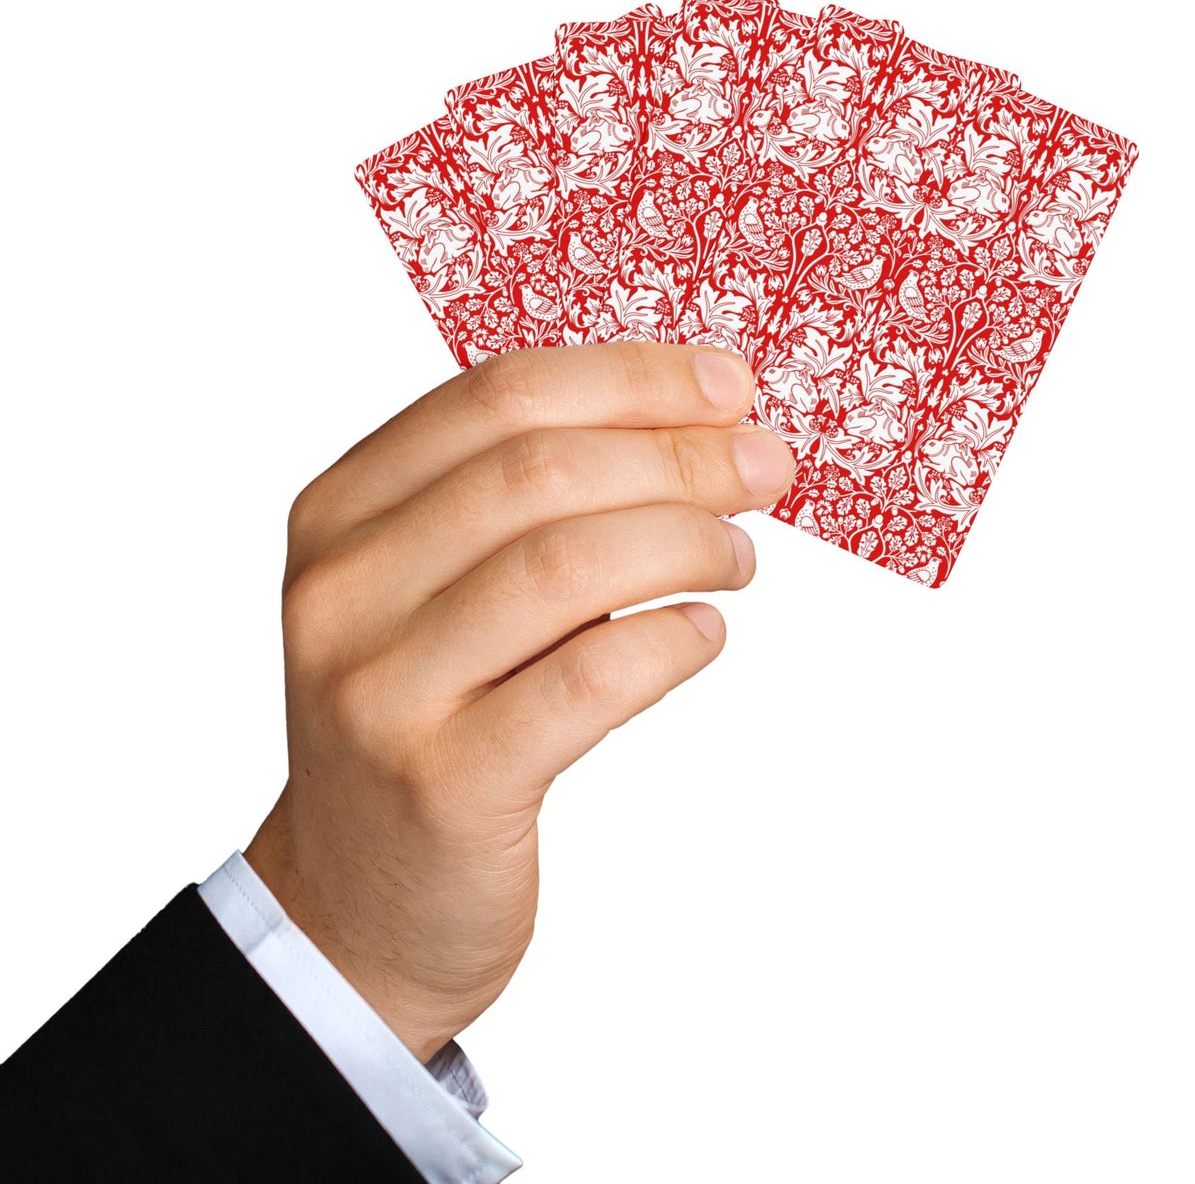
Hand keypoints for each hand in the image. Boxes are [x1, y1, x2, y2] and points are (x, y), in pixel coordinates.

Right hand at [243, 342, 794, 1061]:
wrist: (357, 904)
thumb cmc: (431, 718)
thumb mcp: (436, 590)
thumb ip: (528, 502)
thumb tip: (701, 423)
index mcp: (341, 511)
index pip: (499, 395)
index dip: (632, 378)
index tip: (731, 387)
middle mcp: (343, 589)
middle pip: (540, 470)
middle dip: (681, 454)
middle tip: (767, 468)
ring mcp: (384, 688)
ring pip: (567, 565)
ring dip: (685, 542)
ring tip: (738, 557)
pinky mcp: (444, 782)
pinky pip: (589, 680)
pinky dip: (668, 641)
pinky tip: (701, 632)